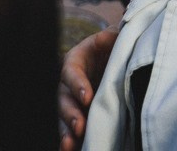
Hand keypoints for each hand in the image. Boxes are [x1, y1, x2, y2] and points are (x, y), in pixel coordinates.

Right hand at [58, 25, 119, 150]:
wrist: (113, 60)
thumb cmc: (111, 47)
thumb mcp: (112, 38)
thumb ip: (110, 37)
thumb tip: (108, 37)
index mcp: (73, 61)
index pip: (70, 73)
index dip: (77, 85)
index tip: (87, 97)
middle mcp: (67, 83)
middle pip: (63, 99)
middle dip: (71, 114)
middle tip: (80, 126)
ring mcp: (70, 102)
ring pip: (62, 117)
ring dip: (66, 131)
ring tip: (71, 143)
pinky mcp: (77, 115)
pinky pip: (68, 129)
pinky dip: (69, 140)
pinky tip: (71, 148)